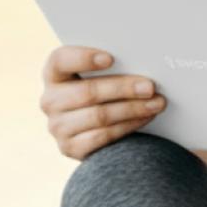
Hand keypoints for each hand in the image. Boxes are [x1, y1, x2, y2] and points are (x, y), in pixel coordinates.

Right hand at [39, 46, 164, 160]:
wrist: (102, 128)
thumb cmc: (107, 91)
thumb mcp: (104, 75)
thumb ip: (114, 66)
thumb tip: (143, 61)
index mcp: (55, 74)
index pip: (60, 60)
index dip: (83, 58)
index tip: (110, 58)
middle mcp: (50, 100)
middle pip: (87, 92)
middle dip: (123, 88)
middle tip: (150, 86)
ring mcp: (58, 127)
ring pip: (99, 115)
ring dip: (132, 109)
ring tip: (157, 103)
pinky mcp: (70, 148)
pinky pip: (103, 136)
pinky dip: (128, 126)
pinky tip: (145, 117)